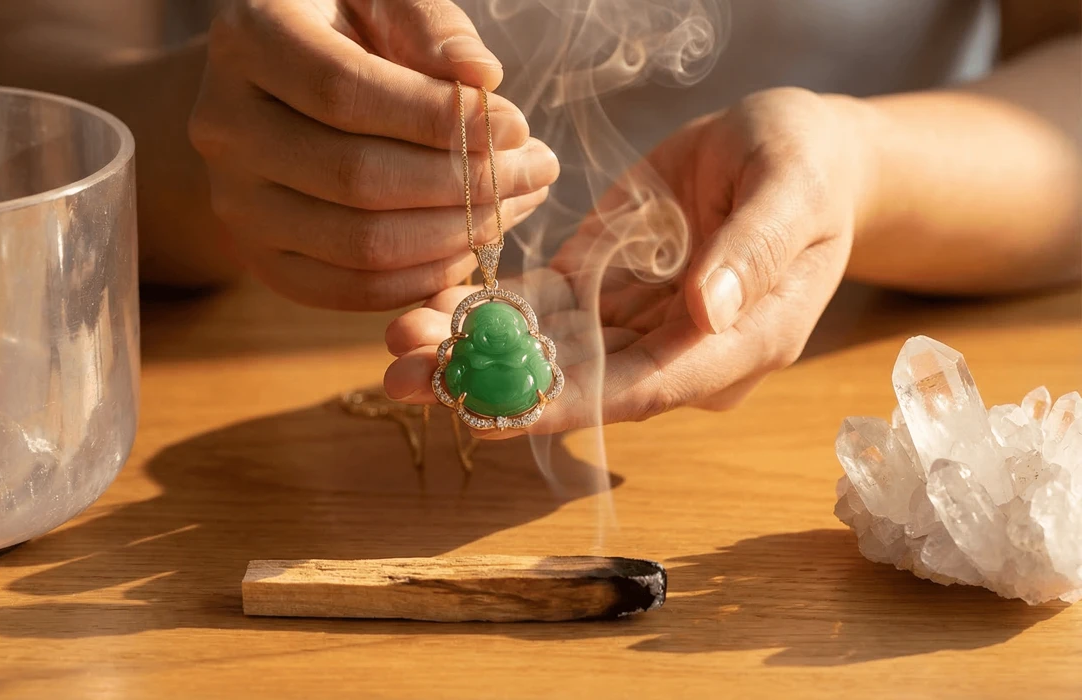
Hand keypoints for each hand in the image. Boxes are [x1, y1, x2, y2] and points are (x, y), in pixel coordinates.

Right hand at [188, 0, 559, 309]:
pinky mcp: (262, 259)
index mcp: (247, 40)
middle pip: (356, 178)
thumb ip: (428, 24)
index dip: (437, 119)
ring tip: (515, 203)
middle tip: (534, 170)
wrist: (278, 87)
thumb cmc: (344, 28)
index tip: (515, 125)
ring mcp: (236, 203)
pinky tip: (469, 245)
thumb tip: (480, 80)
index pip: (344, 93)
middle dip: (464, 183)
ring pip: (358, 245)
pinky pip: (348, 290)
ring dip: (456, 235)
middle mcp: (224, 126)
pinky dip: (421, 278)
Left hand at [382, 87, 871, 433]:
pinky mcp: (606, 286)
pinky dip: (490, 310)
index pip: (644, 387)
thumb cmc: (807, 168)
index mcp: (736, 344)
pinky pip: (544, 307)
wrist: (794, 153)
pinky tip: (433, 308)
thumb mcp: (791, 194)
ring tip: (398, 345)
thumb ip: (754, 253)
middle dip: (494, 384)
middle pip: (581, 382)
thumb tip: (708, 312)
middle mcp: (678, 348)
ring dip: (474, 350)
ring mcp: (636, 321)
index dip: (566, 405)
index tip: (491, 411)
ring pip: (550, 349)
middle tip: (409, 380)